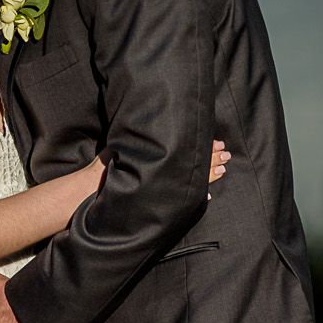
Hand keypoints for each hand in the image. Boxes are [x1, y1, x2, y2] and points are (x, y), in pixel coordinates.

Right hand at [83, 140, 225, 190]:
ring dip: (210, 174)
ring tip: (224, 170)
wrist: (95, 186)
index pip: (190, 148)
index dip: (206, 146)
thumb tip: (154, 125)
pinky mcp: (160, 196)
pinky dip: (197, 195)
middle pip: (195, 162)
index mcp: (160, 153)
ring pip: (194, 178)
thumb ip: (140, 138)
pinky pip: (184, 196)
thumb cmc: (106, 164)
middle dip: (213, 157)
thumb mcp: (123, 145)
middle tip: (227, 153)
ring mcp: (164, 183)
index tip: (218, 142)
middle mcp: (164, 168)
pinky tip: (208, 196)